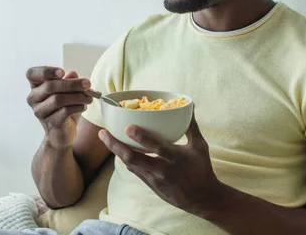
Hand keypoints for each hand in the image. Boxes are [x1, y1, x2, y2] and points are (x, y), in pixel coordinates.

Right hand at [26, 66, 91, 148]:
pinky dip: (78, 107)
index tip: (62, 72)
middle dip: (72, 84)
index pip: (31, 74)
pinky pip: (64, 111)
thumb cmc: (64, 109)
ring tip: (89, 98)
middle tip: (88, 84)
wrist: (63, 133)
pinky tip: (84, 107)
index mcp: (36, 87)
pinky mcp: (50, 123)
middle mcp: (33, 98)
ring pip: (58, 99)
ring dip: (78, 96)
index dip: (45, 71)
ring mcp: (40, 112)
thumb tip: (73, 74)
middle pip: (50, 86)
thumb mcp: (69, 92)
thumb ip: (70, 81)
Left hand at [98, 111, 223, 215]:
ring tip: (106, 138)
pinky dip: (126, 159)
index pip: (156, 147)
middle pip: (133, 158)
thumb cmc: (202, 168)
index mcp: (176, 158)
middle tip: (102, 133)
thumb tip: (189, 105)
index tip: (127, 127)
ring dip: (117, 151)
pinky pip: (135, 171)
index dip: (141, 137)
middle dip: (115, 145)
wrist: (203, 199)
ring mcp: (155, 180)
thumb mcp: (199, 146)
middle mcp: (163, 170)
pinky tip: (119, 150)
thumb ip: (191, 126)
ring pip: (130, 165)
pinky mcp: (151, 186)